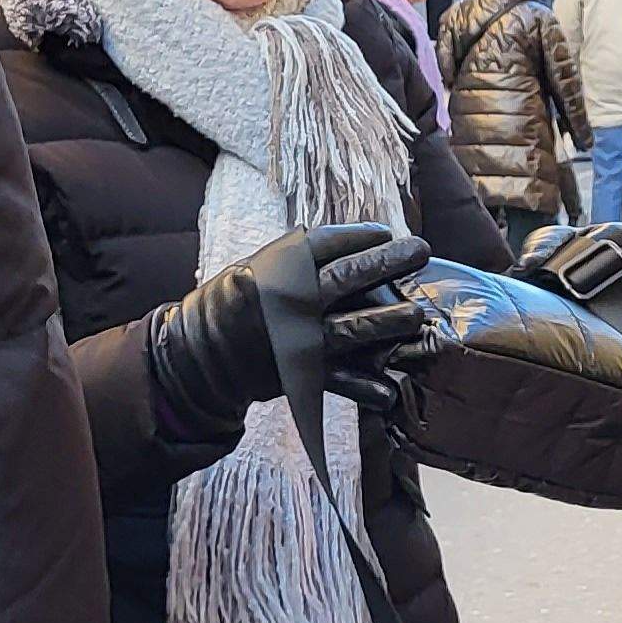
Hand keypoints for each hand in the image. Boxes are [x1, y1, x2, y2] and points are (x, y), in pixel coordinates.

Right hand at [141, 224, 435, 436]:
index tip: (386, 231)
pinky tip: (391, 391)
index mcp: (277, 272)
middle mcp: (291, 303)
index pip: (324, 245)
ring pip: (350, 328)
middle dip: (386, 263)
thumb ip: (295, 259)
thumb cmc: (233, 308)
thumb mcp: (254, 271)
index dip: (358, 236)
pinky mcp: (303, 374)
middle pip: (345, 278)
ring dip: (387, 322)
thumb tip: (336, 237)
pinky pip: (340, 382)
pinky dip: (367, 387)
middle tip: (420, 250)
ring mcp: (299, 341)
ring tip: (416, 315)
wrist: (201, 360)